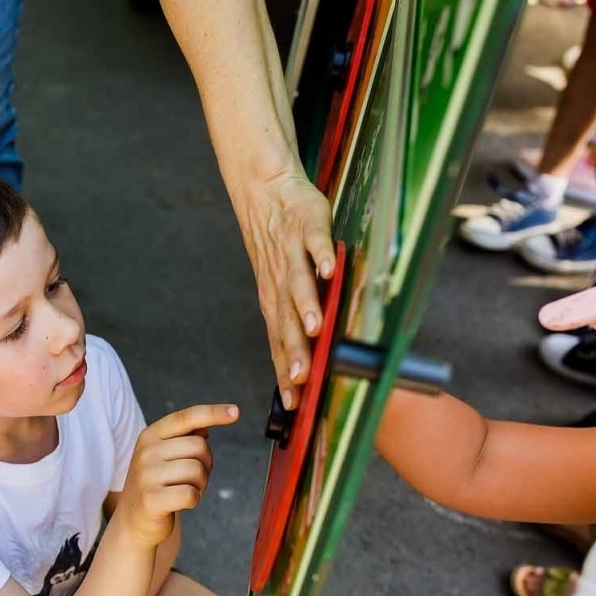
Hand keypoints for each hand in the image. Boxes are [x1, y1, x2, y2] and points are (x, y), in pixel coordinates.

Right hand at [114, 403, 239, 547]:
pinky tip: (180, 503)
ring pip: (197, 470)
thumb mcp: (164, 456)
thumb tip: (205, 427)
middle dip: (206, 463)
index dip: (213, 413)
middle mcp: (146, 452)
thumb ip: (183, 439)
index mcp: (150, 436)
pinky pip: (191, 494)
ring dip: (200, 484)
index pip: (186, 418)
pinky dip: (194, 500)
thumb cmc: (157, 484)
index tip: (236, 412)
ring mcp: (146, 475)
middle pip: (199, 446)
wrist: (133, 519)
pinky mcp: (151, 500)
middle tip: (193, 478)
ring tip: (186, 489)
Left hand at [237, 168, 335, 410]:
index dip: (284, 373)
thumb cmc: (277, 246)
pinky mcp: (307, 226)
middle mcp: (279, 283)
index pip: (278, 344)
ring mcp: (292, 253)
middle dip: (294, 352)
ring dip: (306, 306)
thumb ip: (293, 319)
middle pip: (287, 322)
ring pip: (298, 284)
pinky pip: (315, 242)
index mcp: (274, 301)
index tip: (292, 403)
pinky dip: (322, 254)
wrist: (265, 192)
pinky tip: (330, 270)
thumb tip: (307, 357)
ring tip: (314, 328)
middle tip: (301, 379)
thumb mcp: (280, 287)